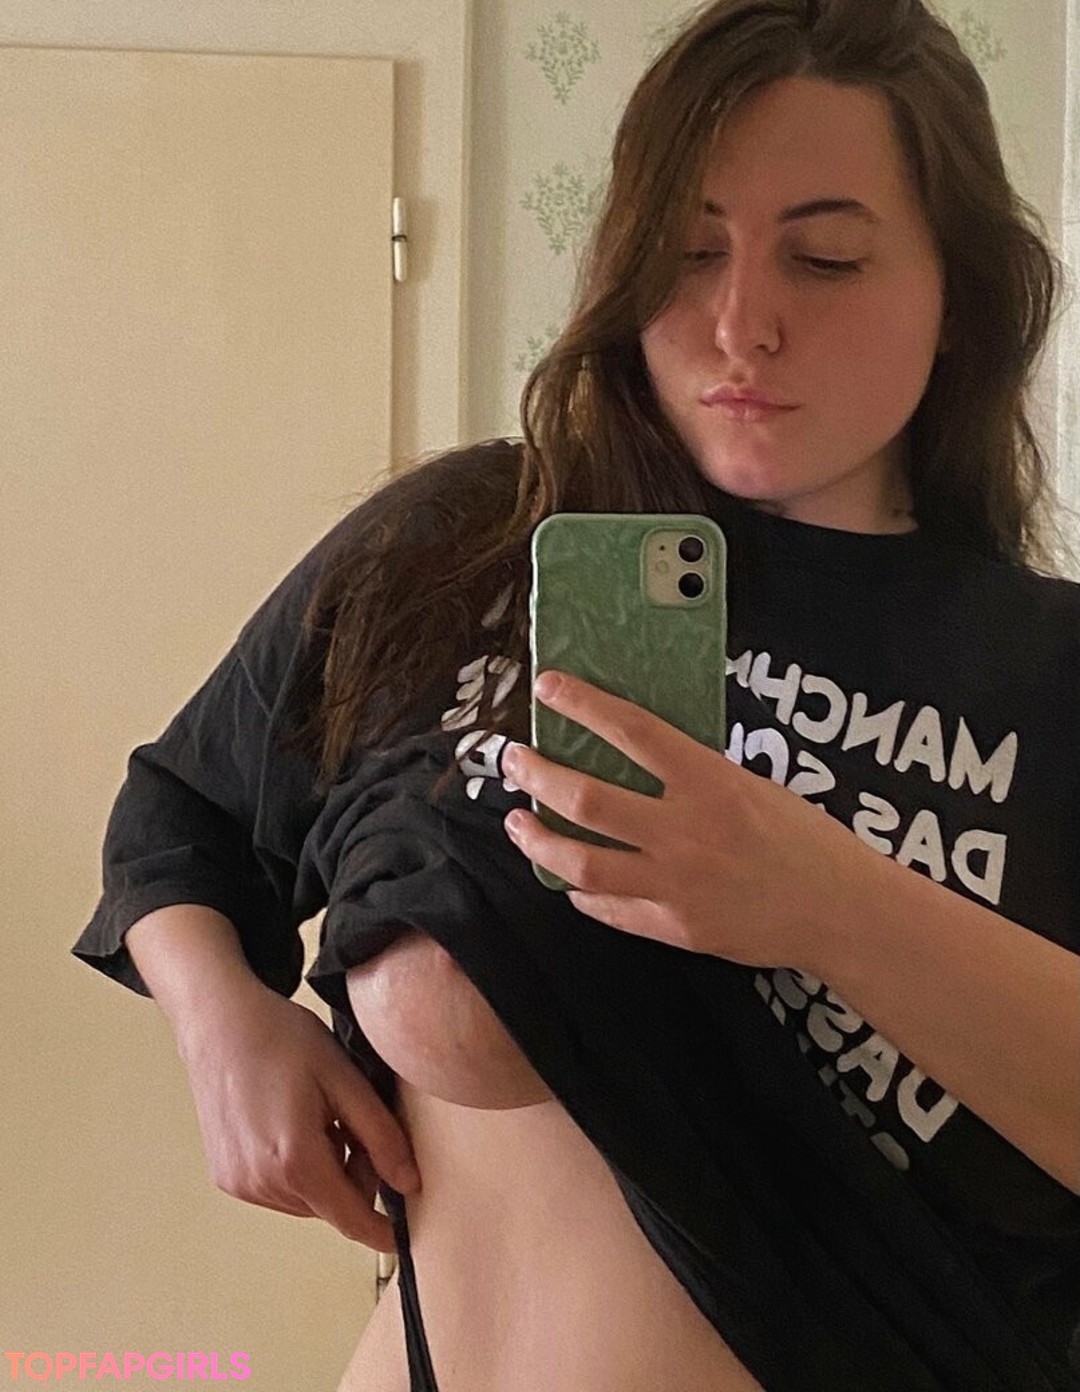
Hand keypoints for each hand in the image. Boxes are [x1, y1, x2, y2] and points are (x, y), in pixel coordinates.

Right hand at [176, 977, 420, 1252]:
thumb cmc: (284, 1040)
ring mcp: (239, 1182)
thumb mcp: (345, 1079)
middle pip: (329, 1207)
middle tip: (352, 1126)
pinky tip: (291, 1125)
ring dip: (324, 1174)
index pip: (349, 1217)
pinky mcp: (226, 1176)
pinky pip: (277, 1190)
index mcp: (295, 1159)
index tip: (400, 1237)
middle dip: (353, 1178)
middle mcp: (261, 1181)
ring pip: (304, 1200)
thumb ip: (381, 1135)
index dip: (379, 1230)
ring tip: (319, 1120)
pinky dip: (295, 1170)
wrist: (221, 1022)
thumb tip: (409, 1183)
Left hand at [501, 670, 873, 972]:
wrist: (841, 911)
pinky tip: (569, 879)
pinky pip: (610, 908)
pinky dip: (582, 891)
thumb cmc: (807, 840)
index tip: (548, 687)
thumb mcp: (755, 785)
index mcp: (710, 781)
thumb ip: (696, 775)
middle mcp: (685, 830)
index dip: (582, 704)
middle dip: (536, 775)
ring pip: (581, 861)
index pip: (630, 729)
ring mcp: (676, 883)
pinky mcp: (675, 927)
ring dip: (538, 839)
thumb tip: (638, 755)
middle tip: (513, 761)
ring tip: (518, 821)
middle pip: (586, 797)